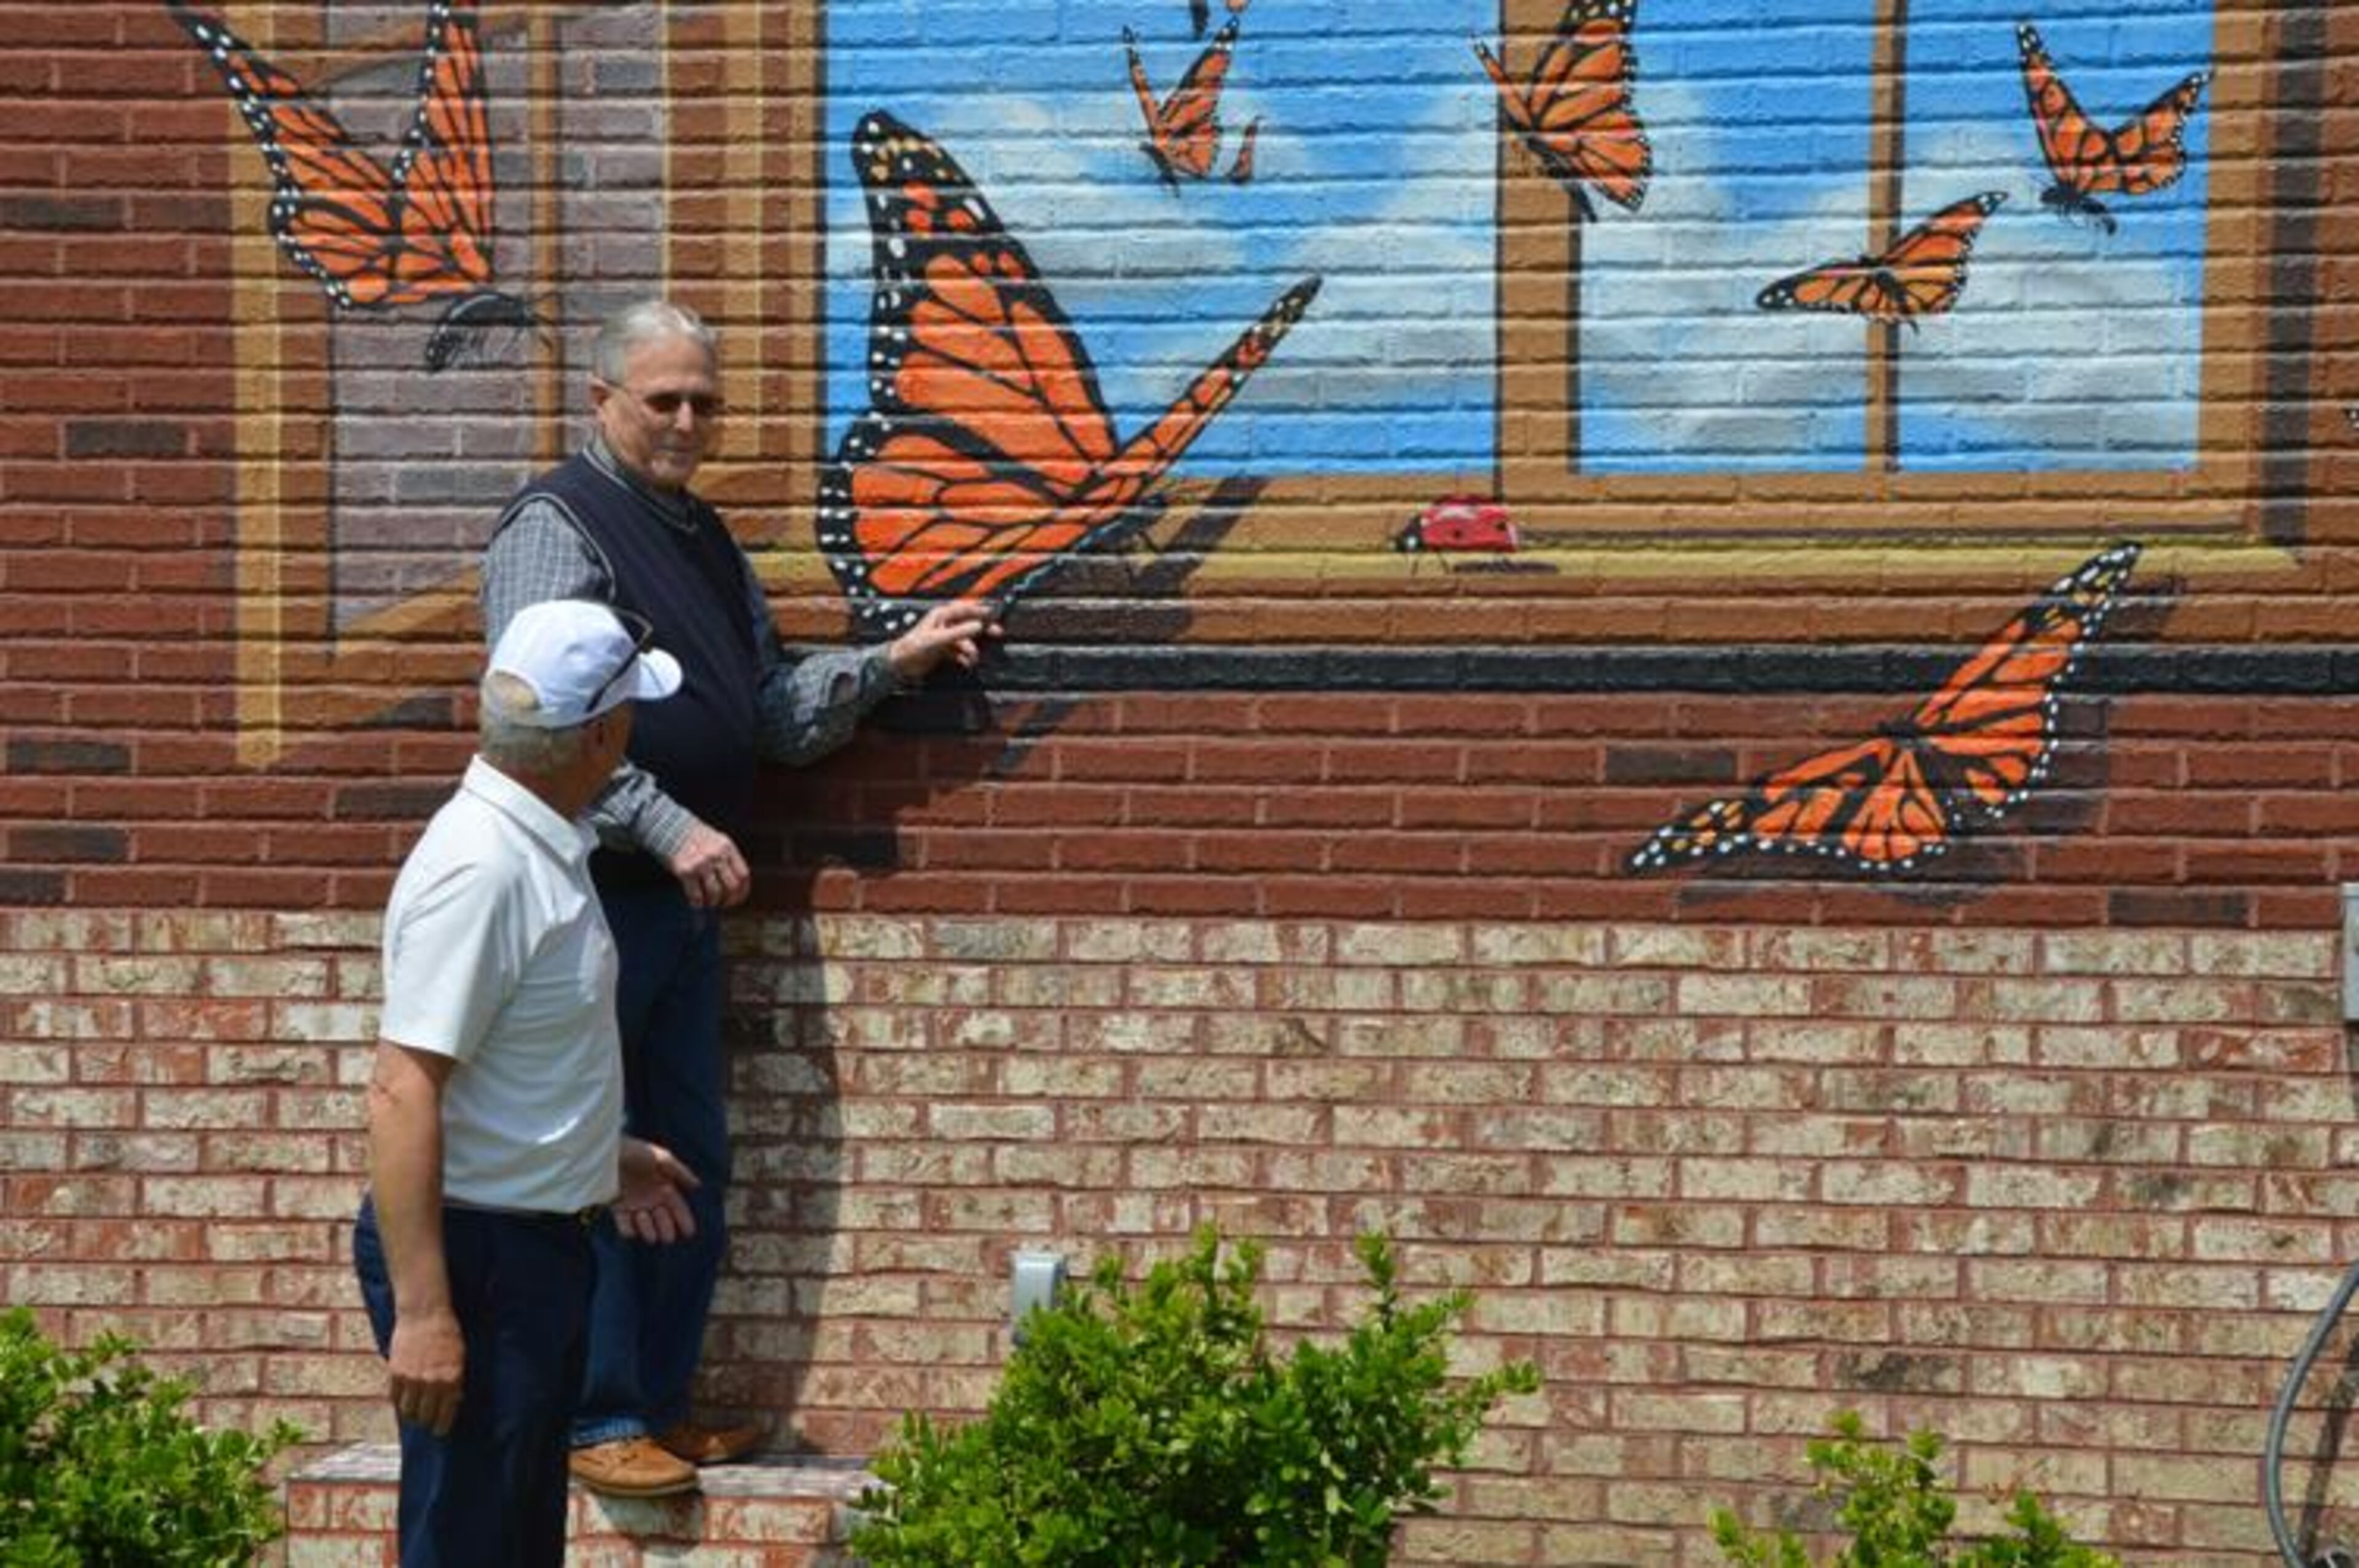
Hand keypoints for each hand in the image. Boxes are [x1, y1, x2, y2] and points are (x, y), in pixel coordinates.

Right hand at [386, 1309, 464, 1435]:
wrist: (425, 1314)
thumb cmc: (448, 1333)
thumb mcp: (460, 1358)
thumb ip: (456, 1381)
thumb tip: (453, 1402)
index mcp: (451, 1379)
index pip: (445, 1414)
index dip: (441, 1427)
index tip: (440, 1431)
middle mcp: (431, 1382)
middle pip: (424, 1417)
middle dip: (426, 1423)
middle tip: (426, 1423)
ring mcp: (412, 1378)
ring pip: (407, 1411)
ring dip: (411, 1415)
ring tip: (414, 1414)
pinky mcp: (396, 1372)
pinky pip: (394, 1397)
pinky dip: (398, 1402)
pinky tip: (403, 1401)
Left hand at [614, 1136, 700, 1244]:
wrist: (607, 1153)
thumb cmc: (636, 1152)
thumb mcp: (662, 1158)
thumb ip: (680, 1172)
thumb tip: (697, 1186)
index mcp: (664, 1187)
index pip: (677, 1207)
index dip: (684, 1220)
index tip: (689, 1233)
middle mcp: (651, 1198)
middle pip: (663, 1220)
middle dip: (666, 1228)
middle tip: (667, 1236)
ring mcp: (635, 1204)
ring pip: (645, 1226)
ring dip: (648, 1228)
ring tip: (643, 1218)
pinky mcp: (618, 1208)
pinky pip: (625, 1225)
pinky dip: (628, 1229)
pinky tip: (631, 1226)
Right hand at [664, 821, 748, 909]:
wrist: (668, 825)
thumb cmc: (692, 835)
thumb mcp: (716, 840)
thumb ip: (725, 857)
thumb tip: (733, 883)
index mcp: (727, 847)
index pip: (743, 874)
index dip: (743, 890)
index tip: (738, 898)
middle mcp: (716, 855)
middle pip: (732, 886)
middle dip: (730, 900)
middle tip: (724, 904)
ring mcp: (701, 863)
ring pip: (715, 893)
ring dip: (713, 902)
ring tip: (709, 903)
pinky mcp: (685, 871)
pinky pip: (696, 895)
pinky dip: (698, 903)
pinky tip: (696, 903)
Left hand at [885, 599, 1000, 681]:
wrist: (900, 664)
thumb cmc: (913, 647)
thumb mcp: (938, 638)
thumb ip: (958, 632)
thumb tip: (977, 626)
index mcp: (942, 615)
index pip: (965, 608)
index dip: (980, 610)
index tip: (993, 614)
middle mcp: (945, 624)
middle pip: (969, 623)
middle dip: (982, 629)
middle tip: (996, 633)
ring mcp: (946, 637)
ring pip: (966, 640)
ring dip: (971, 649)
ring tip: (972, 658)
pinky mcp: (945, 650)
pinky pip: (960, 652)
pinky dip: (965, 658)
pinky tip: (966, 663)